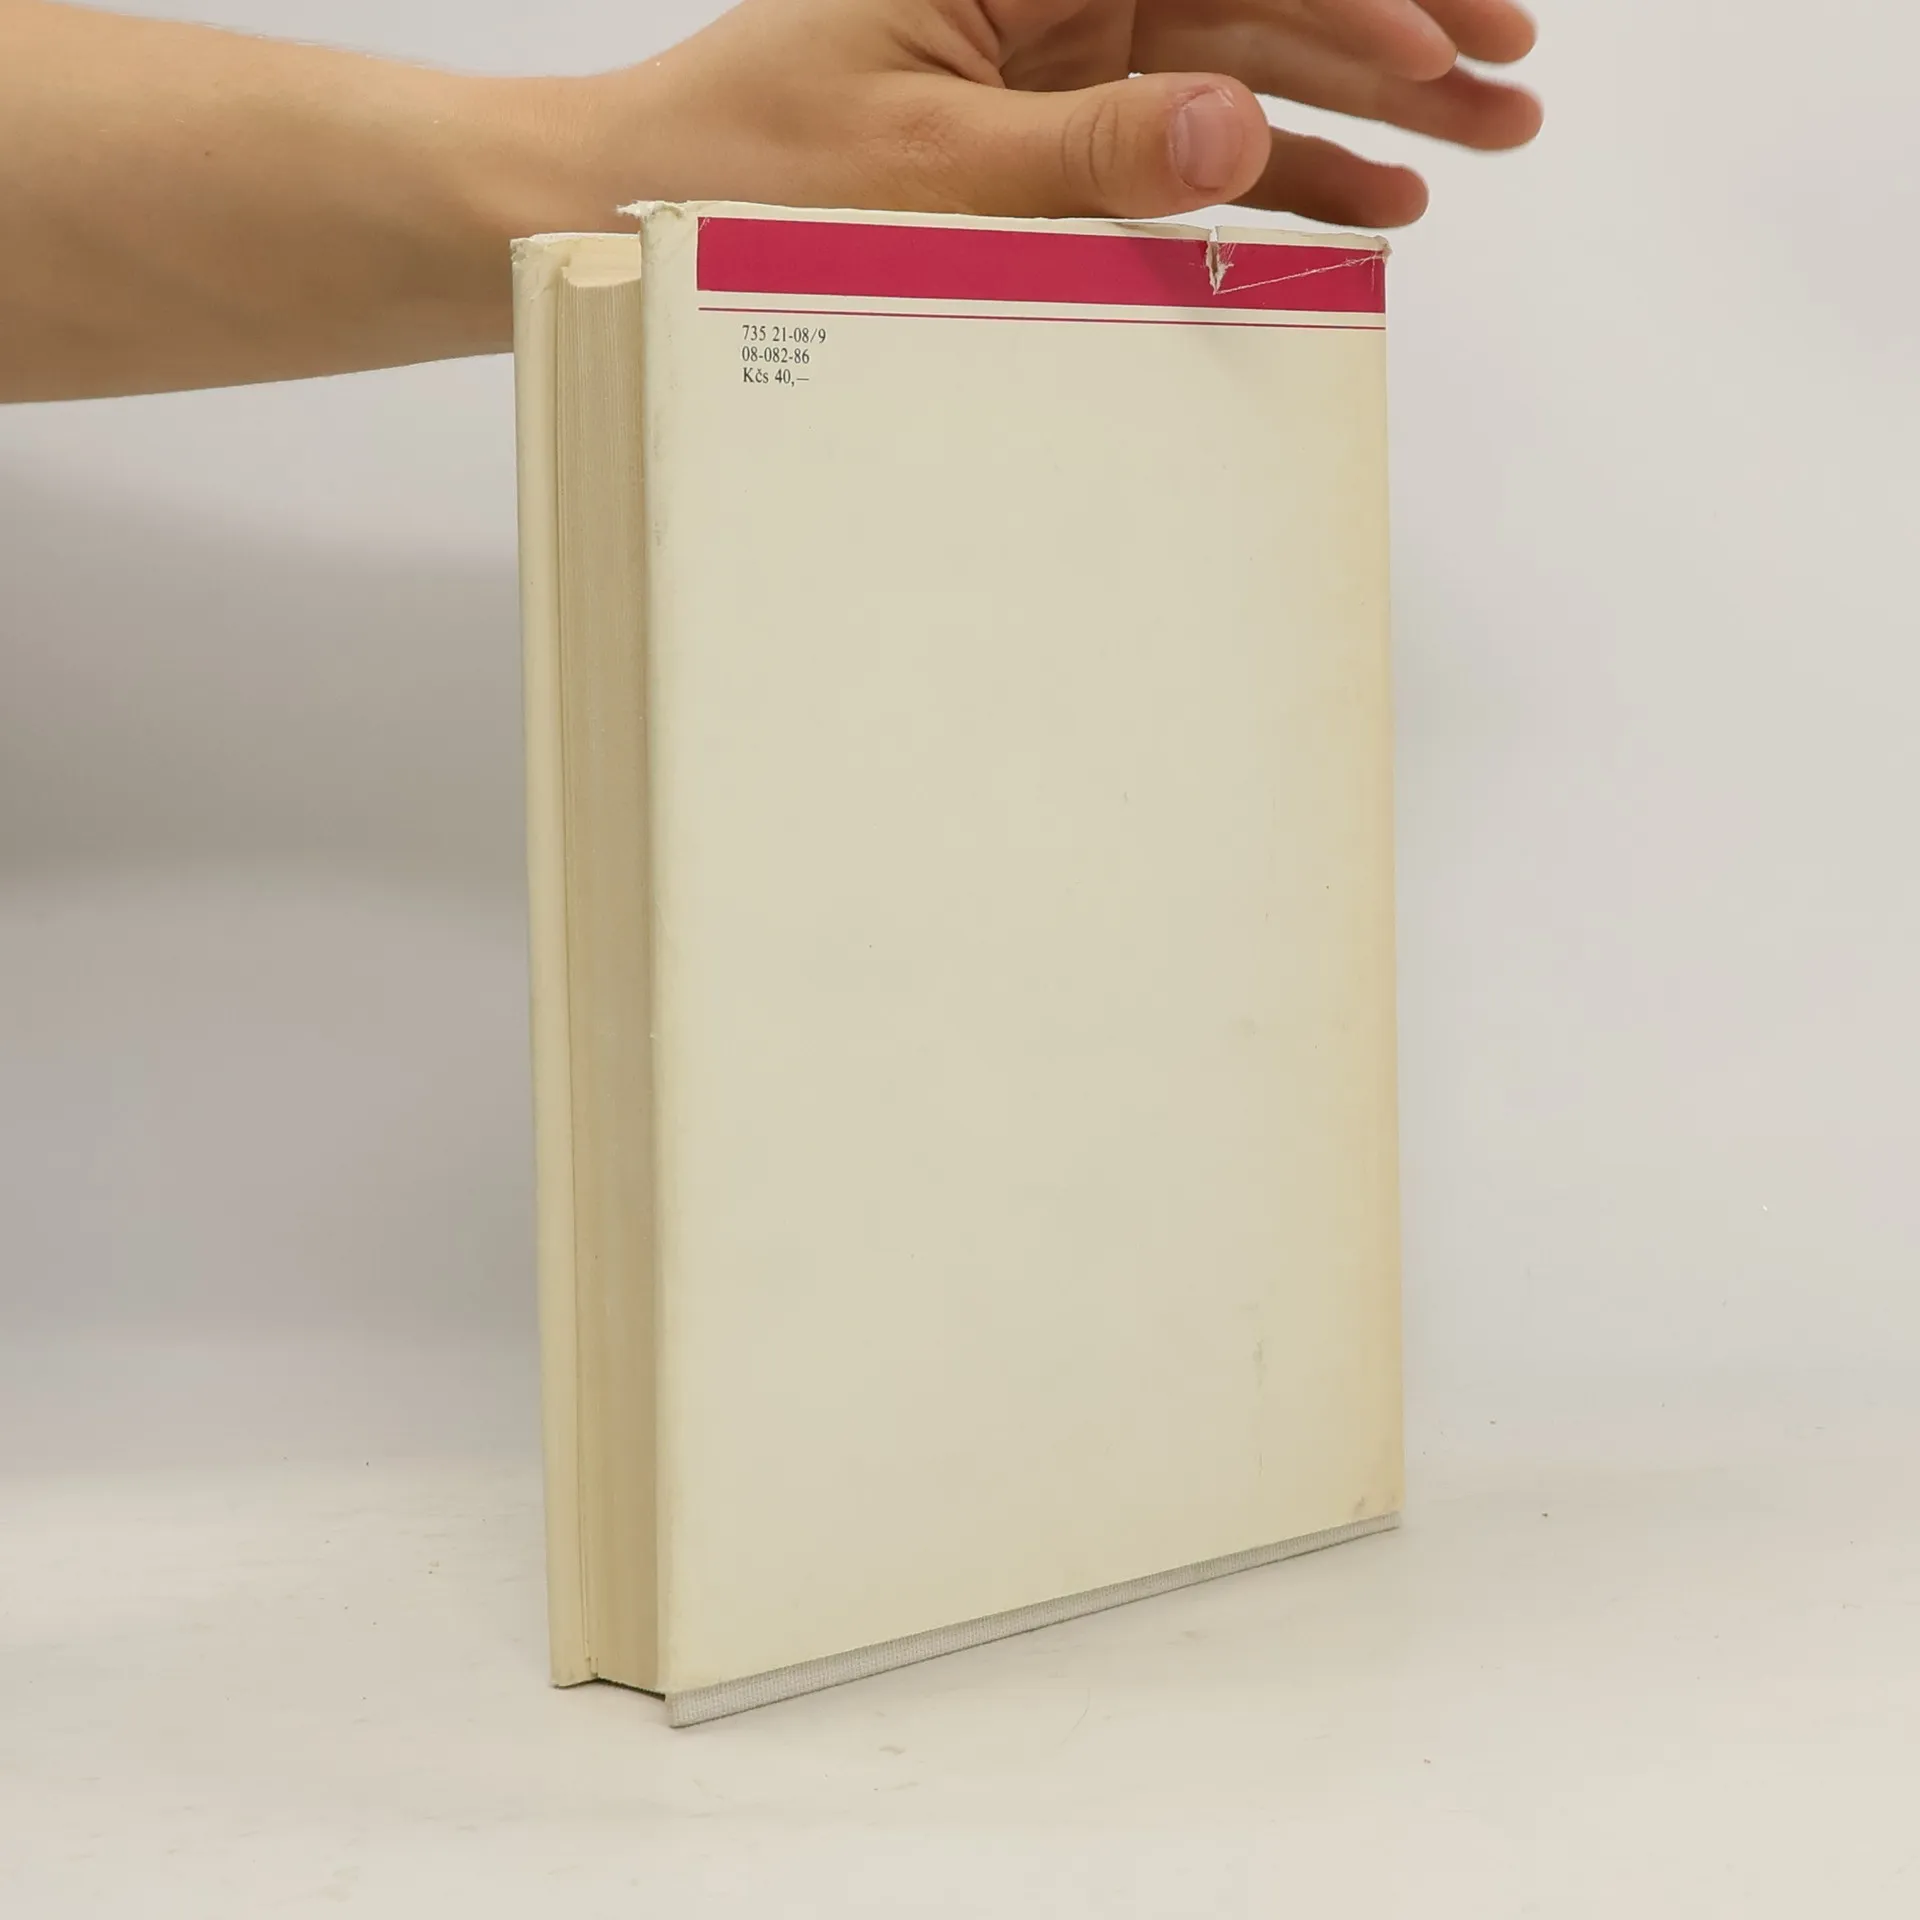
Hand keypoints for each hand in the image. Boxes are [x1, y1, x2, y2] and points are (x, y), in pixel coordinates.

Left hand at [568, 0, 1541, 228]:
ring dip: (1368, 105)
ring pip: (1249, 62)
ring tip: (1480, 142)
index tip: (1454, 40)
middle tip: (1513, 84)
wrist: (639, 219)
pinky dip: (1278, 176)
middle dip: (1398, 29)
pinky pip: (1192, 145)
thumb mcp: (920, 173)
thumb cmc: (743, 179)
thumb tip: (1240, 126)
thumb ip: (1085, 153)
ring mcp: (1060, 55)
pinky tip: (1368, 201)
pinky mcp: (1053, 128)